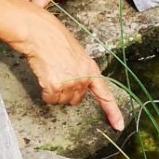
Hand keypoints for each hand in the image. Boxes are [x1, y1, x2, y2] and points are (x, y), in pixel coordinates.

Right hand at [13, 9, 123, 130]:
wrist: (39, 32)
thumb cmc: (54, 39)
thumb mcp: (76, 54)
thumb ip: (81, 71)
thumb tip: (79, 86)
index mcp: (91, 69)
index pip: (105, 94)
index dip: (113, 112)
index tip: (119, 125)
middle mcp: (83, 78)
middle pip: (76, 100)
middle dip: (67, 92)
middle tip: (58, 73)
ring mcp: (70, 83)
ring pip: (61, 100)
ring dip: (54, 91)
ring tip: (51, 72)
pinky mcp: (55, 86)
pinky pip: (50, 99)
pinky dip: (45, 92)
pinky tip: (44, 76)